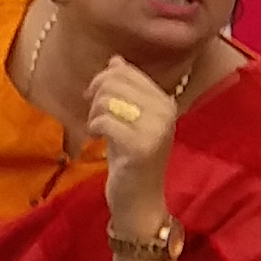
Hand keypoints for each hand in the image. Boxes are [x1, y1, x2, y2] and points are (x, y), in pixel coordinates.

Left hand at [80, 51, 181, 205]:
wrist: (140, 201)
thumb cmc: (132, 159)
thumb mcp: (129, 118)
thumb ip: (125, 89)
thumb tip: (116, 59)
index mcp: (166, 101)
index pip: (127, 71)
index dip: (103, 79)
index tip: (95, 99)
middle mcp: (166, 112)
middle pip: (115, 81)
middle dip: (96, 95)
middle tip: (94, 116)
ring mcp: (156, 130)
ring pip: (108, 99)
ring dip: (94, 114)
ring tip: (96, 128)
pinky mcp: (141, 147)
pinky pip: (105, 121)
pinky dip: (94, 128)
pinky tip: (97, 139)